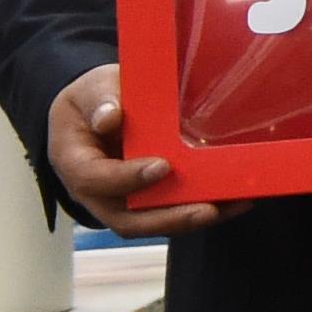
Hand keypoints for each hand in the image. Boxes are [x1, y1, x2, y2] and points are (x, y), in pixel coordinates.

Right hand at [45, 64, 241, 237]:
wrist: (95, 111)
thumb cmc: (92, 100)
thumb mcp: (91, 90)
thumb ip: (99, 100)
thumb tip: (110, 117)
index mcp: (74, 163)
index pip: (95, 179)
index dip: (127, 178)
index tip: (162, 167)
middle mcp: (96, 193)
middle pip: (126, 219)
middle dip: (169, 218)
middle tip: (208, 209)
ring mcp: (120, 202)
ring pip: (153, 222)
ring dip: (193, 219)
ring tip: (233, 206)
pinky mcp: (146, 201)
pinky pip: (171, 212)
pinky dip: (202, 209)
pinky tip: (237, 200)